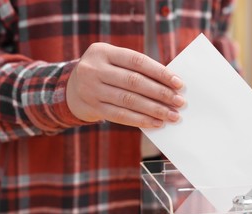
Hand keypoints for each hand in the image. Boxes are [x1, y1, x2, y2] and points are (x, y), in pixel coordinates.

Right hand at [66, 42, 184, 127]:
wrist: (71, 88)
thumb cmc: (105, 73)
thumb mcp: (113, 62)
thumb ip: (135, 69)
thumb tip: (170, 85)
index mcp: (103, 51)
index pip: (137, 61)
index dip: (160, 72)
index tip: (178, 83)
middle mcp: (94, 69)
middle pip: (134, 82)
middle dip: (161, 93)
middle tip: (180, 102)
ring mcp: (91, 90)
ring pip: (129, 101)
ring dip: (155, 109)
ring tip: (172, 115)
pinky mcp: (93, 108)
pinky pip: (121, 116)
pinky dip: (141, 120)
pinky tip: (156, 123)